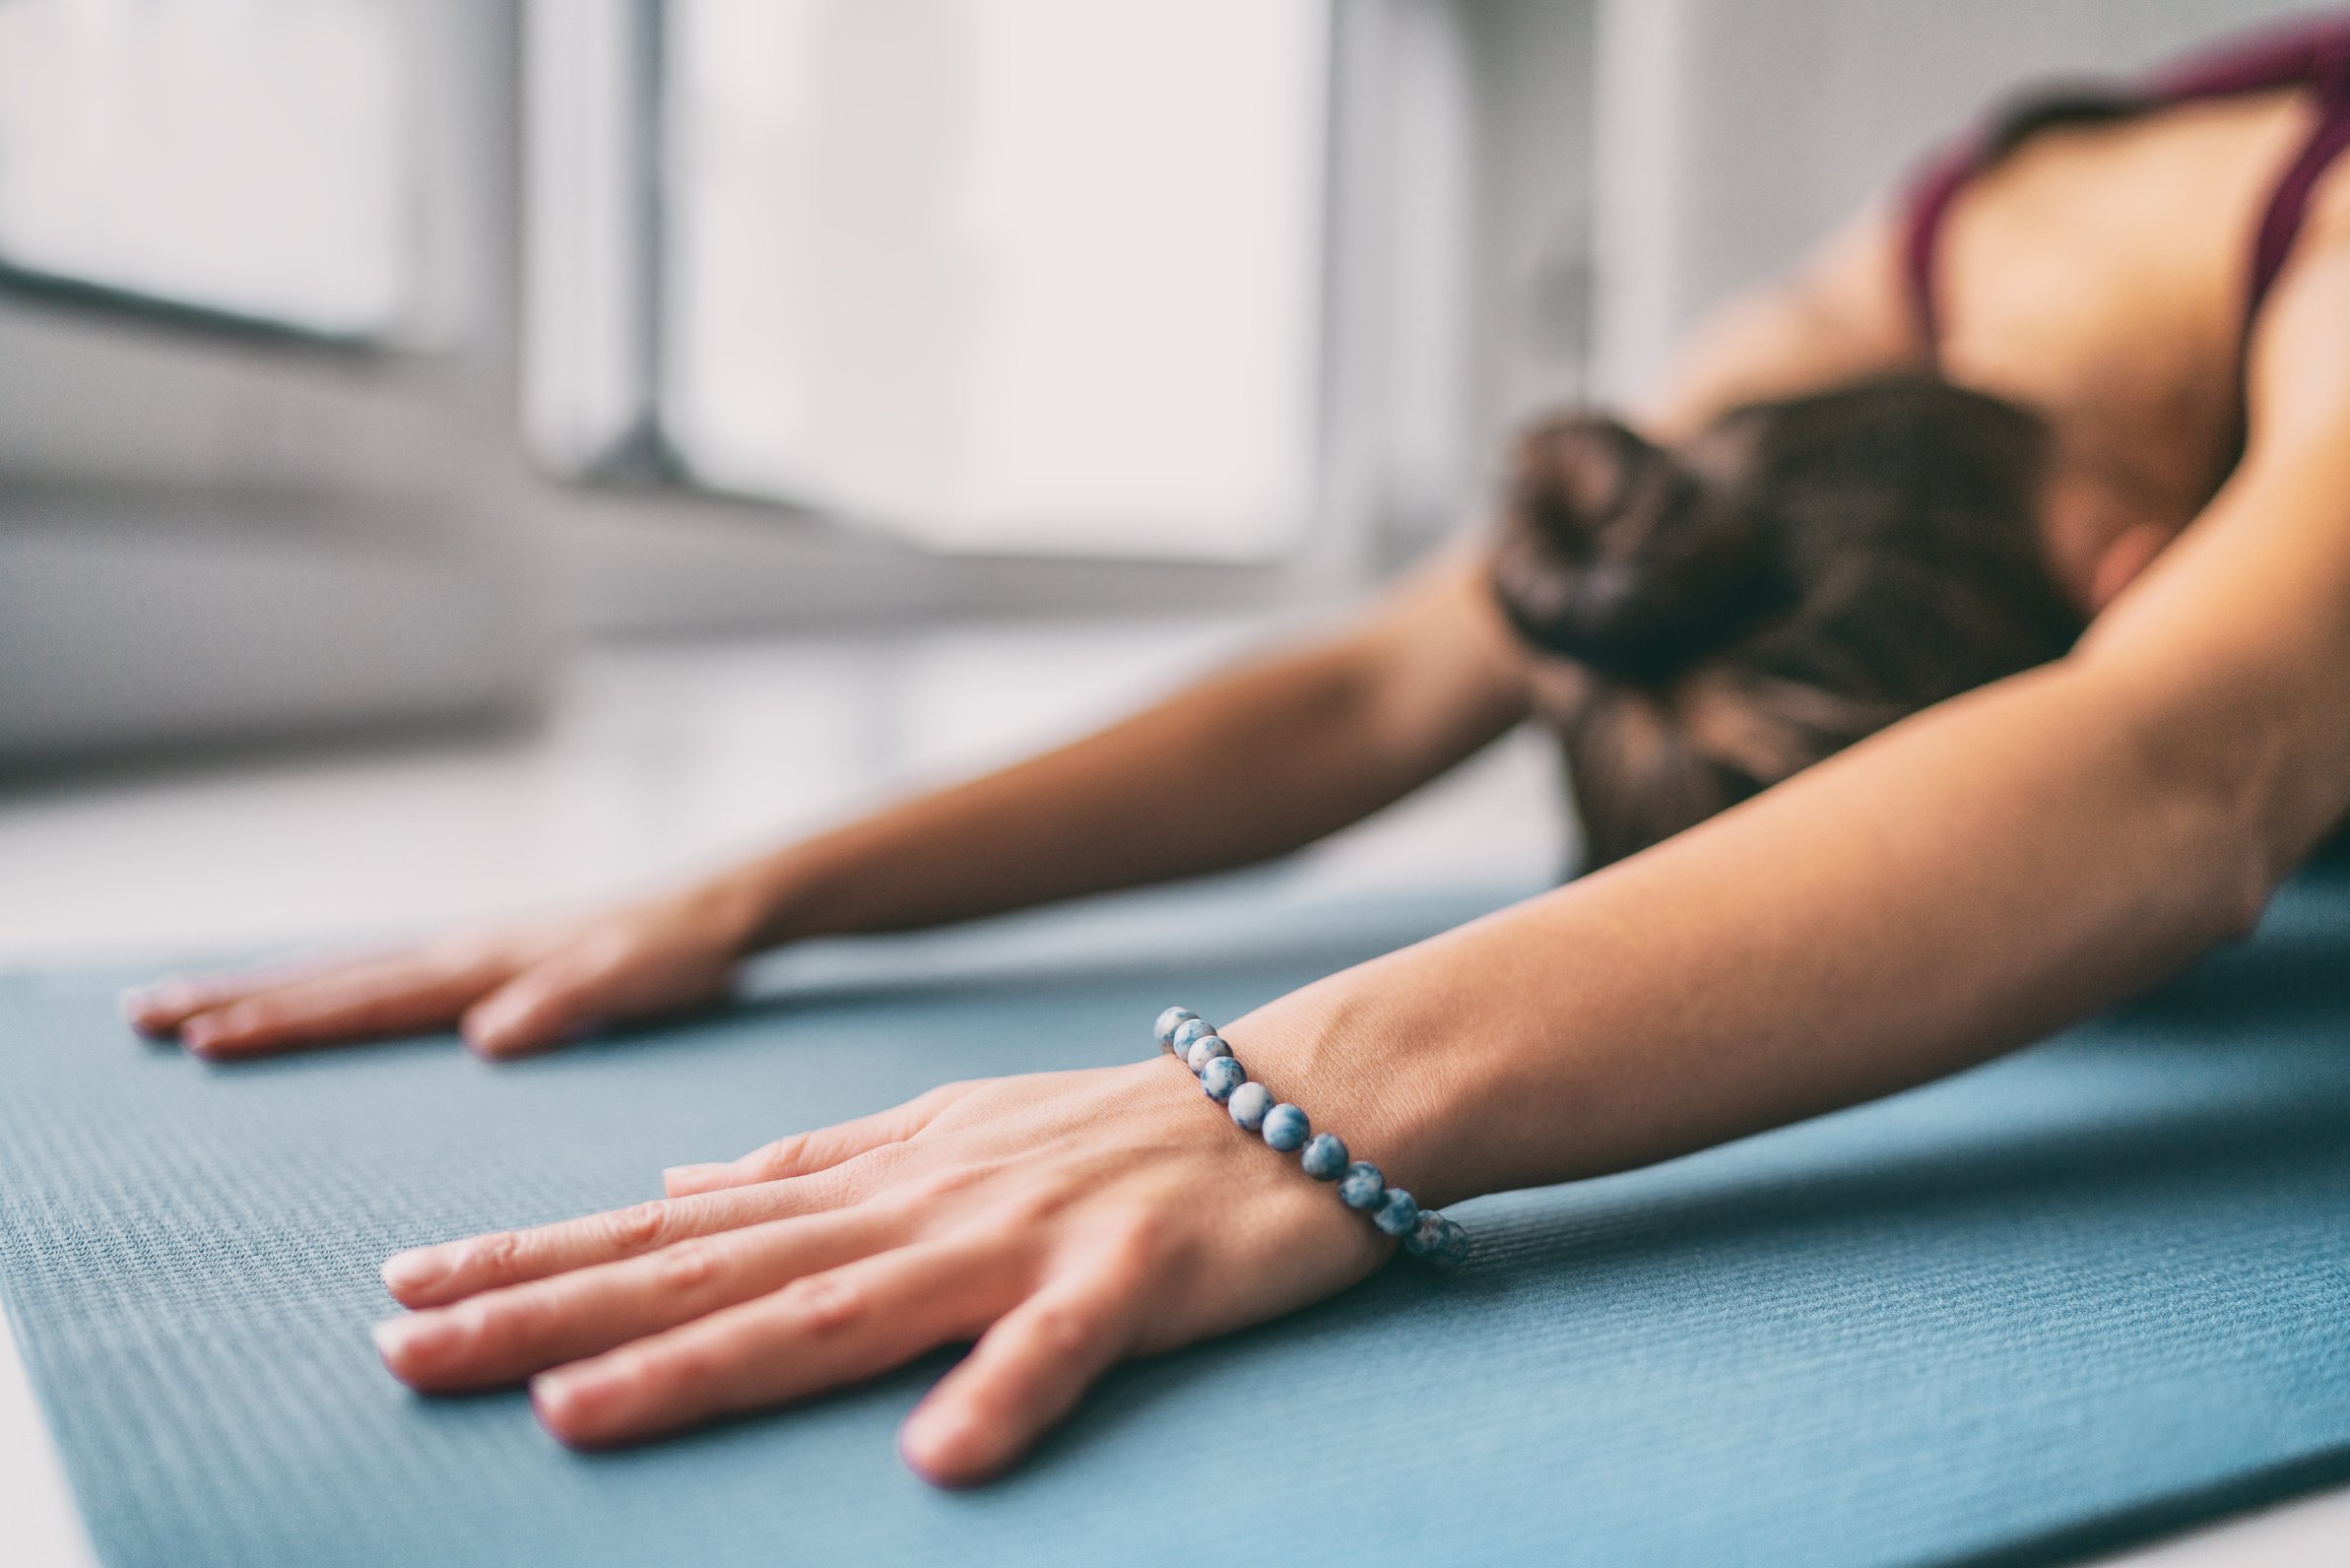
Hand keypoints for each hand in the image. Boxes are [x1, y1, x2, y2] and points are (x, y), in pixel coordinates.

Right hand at [121, 879, 767, 1059]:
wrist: (723, 908)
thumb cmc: (683, 952)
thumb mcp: (635, 983)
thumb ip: (566, 1005)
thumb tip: (485, 1038)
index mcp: (484, 964)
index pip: (365, 1002)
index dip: (284, 1024)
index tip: (203, 1042)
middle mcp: (463, 953)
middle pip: (331, 981)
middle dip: (237, 1000)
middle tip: (142, 1019)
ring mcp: (473, 953)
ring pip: (349, 975)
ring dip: (266, 992)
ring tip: (184, 1008)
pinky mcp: (491, 962)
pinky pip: (386, 978)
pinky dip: (327, 990)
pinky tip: (305, 1003)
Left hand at [367, 1051, 1393, 1484]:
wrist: (1300, 1098)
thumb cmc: (1119, 1129)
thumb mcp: (947, 1129)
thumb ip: (816, 1161)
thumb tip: (681, 1184)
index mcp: (879, 1179)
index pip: (682, 1226)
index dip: (544, 1258)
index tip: (409, 1284)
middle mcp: (924, 1204)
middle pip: (717, 1270)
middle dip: (555, 1315)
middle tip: (407, 1352)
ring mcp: (1022, 1239)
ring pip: (840, 1309)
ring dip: (706, 1363)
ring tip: (575, 1416)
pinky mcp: (1130, 1280)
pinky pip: (1060, 1349)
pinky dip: (999, 1392)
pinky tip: (937, 1462)